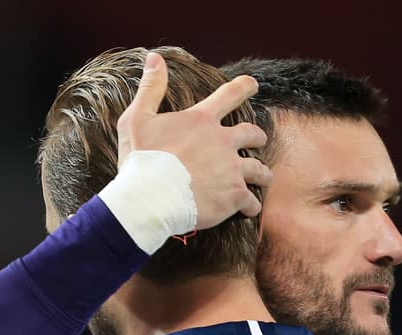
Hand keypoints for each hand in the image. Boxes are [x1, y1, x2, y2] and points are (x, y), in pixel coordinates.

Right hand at [116, 51, 271, 227]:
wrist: (150, 198)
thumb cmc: (141, 160)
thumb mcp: (138, 118)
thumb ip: (151, 88)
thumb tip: (155, 58)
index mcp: (201, 121)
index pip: (229, 95)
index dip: (243, 87)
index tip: (253, 84)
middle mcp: (223, 142)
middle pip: (252, 134)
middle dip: (257, 137)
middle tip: (258, 141)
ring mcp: (232, 169)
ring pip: (260, 170)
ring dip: (262, 174)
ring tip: (263, 179)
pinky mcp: (235, 196)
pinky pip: (252, 202)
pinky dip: (251, 206)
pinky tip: (249, 209)